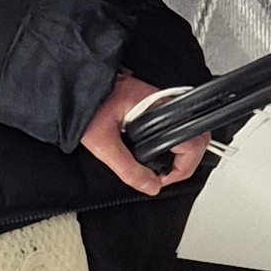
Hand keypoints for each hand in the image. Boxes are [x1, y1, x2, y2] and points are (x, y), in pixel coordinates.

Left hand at [79, 74, 206, 194]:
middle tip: (165, 176)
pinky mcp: (153, 104)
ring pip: (186, 131)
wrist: (73, 85)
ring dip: (179, 153)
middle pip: (196, 137)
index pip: (192, 141)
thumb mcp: (102, 142)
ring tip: (161, 168)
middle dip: (185, 163)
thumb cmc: (85, 104)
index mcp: (157, 107)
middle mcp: (164, 102)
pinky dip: (169, 143)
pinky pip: (172, 126)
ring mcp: (160, 102)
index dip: (183, 168)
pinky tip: (154, 152)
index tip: (164, 179)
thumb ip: (127, 168)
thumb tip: (150, 186)